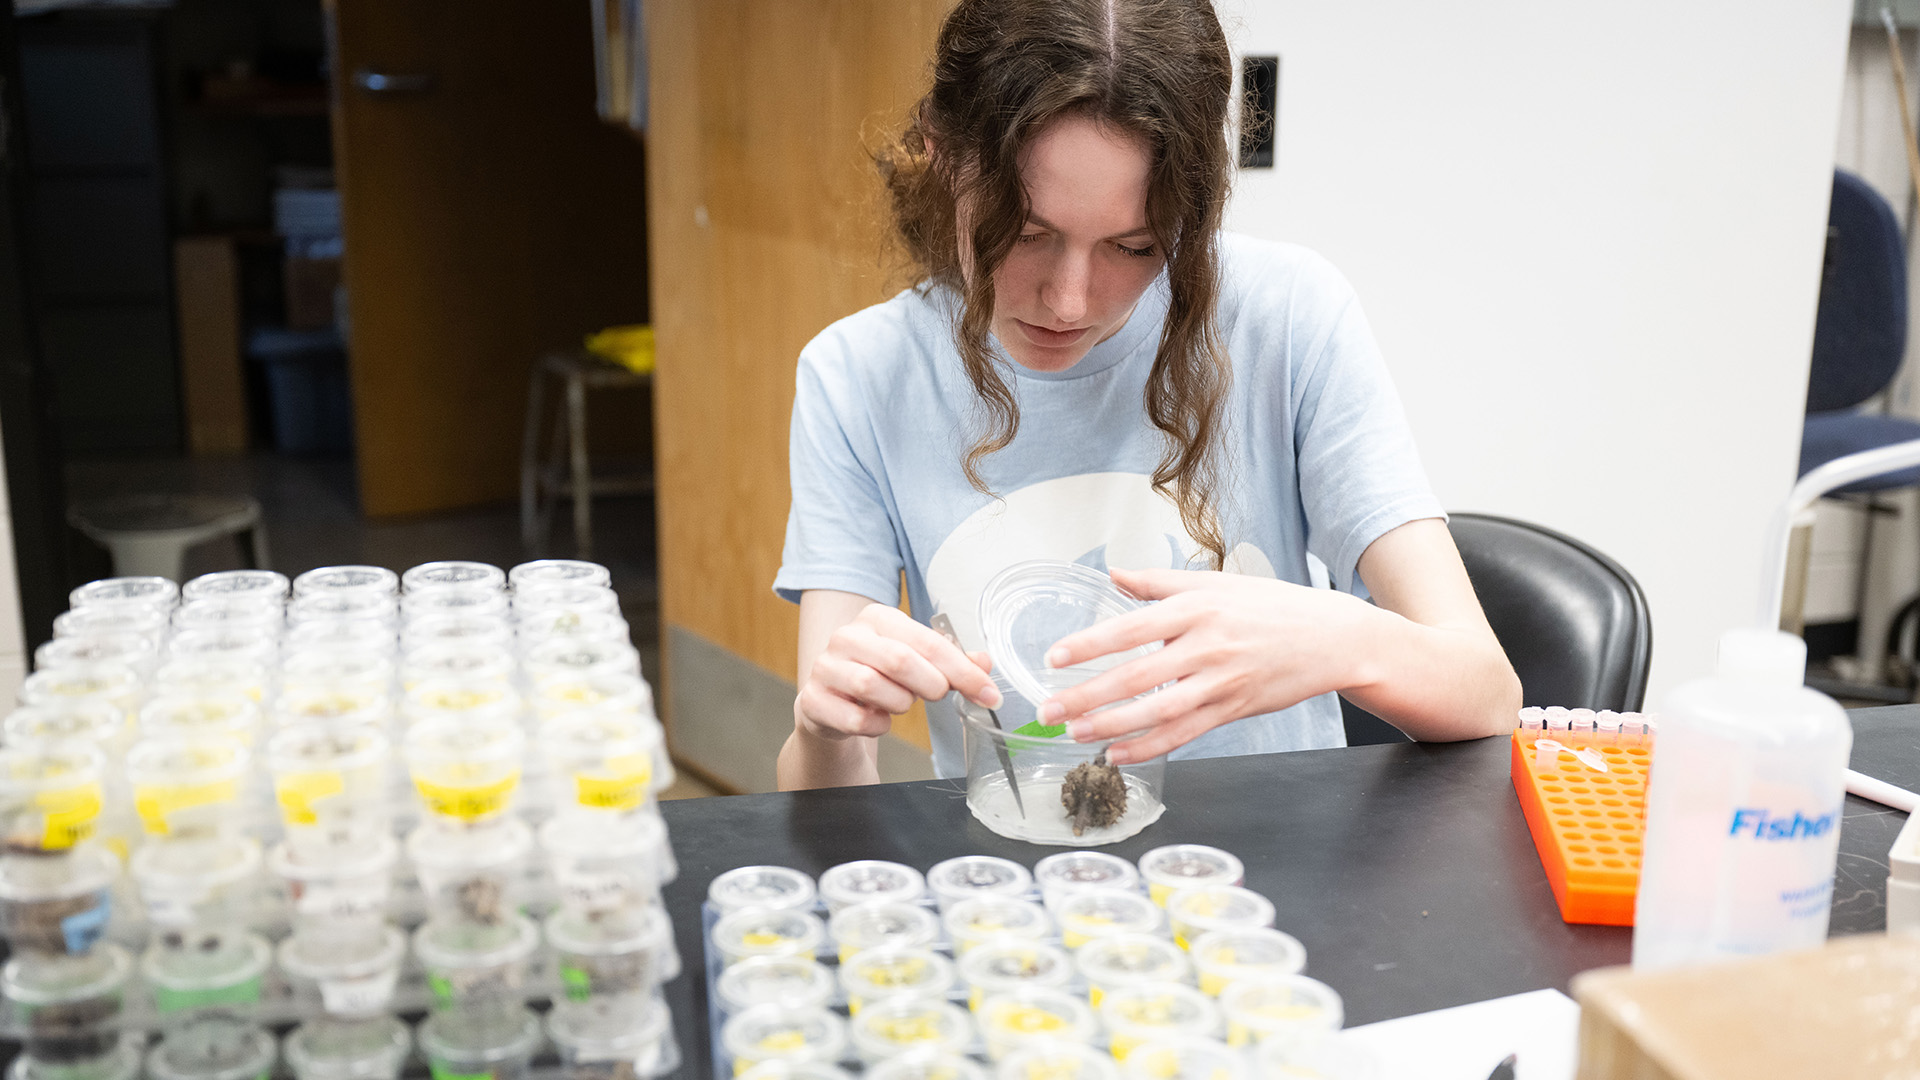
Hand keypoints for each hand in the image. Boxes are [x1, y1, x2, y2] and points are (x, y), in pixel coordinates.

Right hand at [794, 603, 1002, 741]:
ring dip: (899, 703)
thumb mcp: (917, 662)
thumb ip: (951, 662)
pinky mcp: (813, 700)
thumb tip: (984, 663)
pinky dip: (877, 725)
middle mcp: (847, 636)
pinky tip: (877, 718)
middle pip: (900, 660)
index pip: (927, 641)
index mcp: (878, 618)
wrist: (832, 702)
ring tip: (899, 701)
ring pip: (873, 687)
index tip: (987, 693)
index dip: (962, 670)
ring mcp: (826, 667)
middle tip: (937, 694)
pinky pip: (856, 719)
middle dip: (930, 684)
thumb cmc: (880, 675)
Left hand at [1036, 567, 1378, 763]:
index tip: (1055, 658)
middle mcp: (1208, 646)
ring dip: (1113, 726)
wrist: (1332, 638)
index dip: (1091, 644)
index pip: (1133, 628)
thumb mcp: (1216, 582)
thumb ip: (1158, 582)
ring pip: (1159, 711)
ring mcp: (1222, 682)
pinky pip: (1185, 733)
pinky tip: (1119, 754)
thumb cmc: (1272, 607)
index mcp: (1198, 608)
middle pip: (1138, 676)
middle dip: (1088, 696)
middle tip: (1049, 709)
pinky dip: (1150, 747)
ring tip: (1075, 734)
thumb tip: (1111, 574)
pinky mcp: (1234, 709)